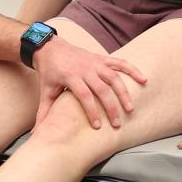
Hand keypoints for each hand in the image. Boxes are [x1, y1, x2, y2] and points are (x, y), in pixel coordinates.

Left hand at [33, 40, 147, 129]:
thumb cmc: (49, 73)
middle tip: (117, 123)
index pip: (84, 95)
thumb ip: (44, 111)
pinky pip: (120, 63)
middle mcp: (85, 68)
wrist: (50, 48)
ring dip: (123, 93)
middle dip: (110, 107)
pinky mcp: (102, 58)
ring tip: (130, 109)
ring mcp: (95, 62)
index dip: (92, 111)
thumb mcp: (46, 91)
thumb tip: (38, 132)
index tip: (98, 126)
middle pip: (102, 89)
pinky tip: (143, 80)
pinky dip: (132, 70)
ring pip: (114, 77)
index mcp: (71, 76)